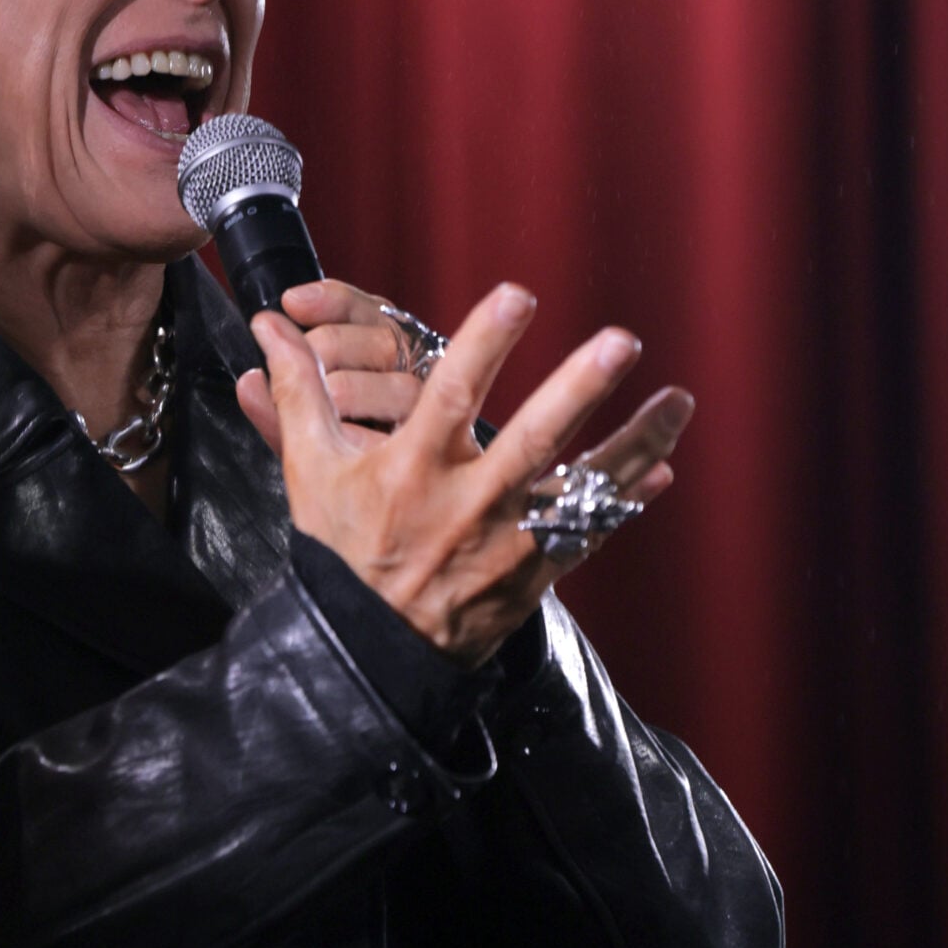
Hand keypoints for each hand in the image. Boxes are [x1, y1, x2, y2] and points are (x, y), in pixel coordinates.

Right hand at [236, 284, 693, 666]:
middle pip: (532, 440)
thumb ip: (297, 395)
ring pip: (584, 488)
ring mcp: (508, 543)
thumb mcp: (312, 474)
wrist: (368, 653)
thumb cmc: (341, 552)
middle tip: (621, 342)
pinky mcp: (534, 574)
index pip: (451, 395)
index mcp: (412, 471)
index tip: (517, 294)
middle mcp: (467, 505)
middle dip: (579, 390)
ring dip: (635, 441)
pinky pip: (592, 534)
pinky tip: (662, 467)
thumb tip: (268, 328)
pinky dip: (628, 501)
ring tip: (679, 399)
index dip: (485, 343)